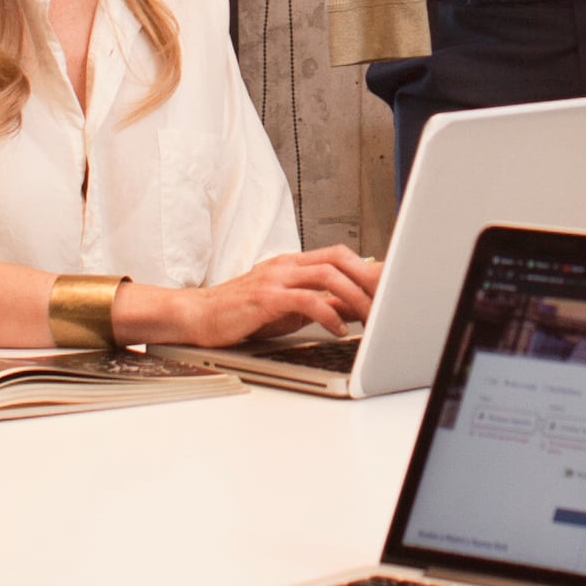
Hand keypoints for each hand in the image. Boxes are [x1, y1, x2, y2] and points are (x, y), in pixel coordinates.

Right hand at [128, 245, 380, 347]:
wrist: (196, 317)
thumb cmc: (240, 314)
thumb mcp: (287, 308)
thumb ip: (319, 303)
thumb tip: (353, 307)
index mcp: (292, 263)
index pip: (338, 255)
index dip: (367, 268)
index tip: (390, 286)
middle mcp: (285, 265)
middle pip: (338, 258)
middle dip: (367, 278)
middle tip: (387, 301)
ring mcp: (274, 278)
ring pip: (326, 276)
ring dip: (354, 296)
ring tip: (370, 317)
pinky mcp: (265, 298)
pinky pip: (306, 300)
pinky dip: (328, 314)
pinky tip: (338, 330)